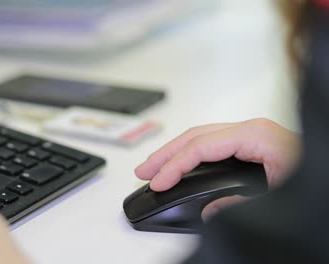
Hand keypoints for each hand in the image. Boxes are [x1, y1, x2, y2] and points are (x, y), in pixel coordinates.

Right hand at [135, 118, 300, 219]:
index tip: (157, 182)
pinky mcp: (248, 144)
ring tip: (154, 168)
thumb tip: (211, 210)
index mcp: (255, 135)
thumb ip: (240, 202)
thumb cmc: (315, 174)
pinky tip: (180, 166)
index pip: (200, 146)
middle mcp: (249, 130)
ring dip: (173, 153)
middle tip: (142, 171)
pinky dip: (189, 156)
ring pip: (199, 138)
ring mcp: (248, 135)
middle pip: (193, 136)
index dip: (174, 165)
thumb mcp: (279, 193)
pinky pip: (209, 145)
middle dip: (164, 154)